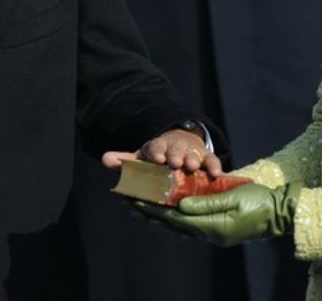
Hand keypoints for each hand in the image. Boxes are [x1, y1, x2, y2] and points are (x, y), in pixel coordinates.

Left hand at [103, 128, 222, 176]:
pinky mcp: (207, 158)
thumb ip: (125, 161)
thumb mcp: (142, 158)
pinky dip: (214, 166)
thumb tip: (105, 159)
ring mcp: (192, 152)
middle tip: (175, 163)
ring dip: (193, 160)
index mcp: (159, 147)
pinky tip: (216, 174)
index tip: (157, 159)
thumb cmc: (158, 158)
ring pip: (194, 155)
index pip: (156, 147)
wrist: (181, 147)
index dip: (156, 152)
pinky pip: (212, 161)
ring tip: (193, 168)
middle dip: (175, 155)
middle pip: (176, 150)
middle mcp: (176, 148)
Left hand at [134, 182, 299, 245]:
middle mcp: (211, 234)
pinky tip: (166, 212)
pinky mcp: (219, 230)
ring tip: (141, 208)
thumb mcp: (233, 196)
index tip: (137, 200)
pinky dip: (176, 219)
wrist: (281, 213)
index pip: (177, 219)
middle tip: (130, 203)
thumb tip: (179, 205)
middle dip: (152, 214)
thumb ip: (205, 201)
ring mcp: (215, 234)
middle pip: (175, 225)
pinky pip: (191, 226)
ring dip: (161, 217)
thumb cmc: (260, 200)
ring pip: (181, 227)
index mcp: (214, 227)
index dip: (156, 210)